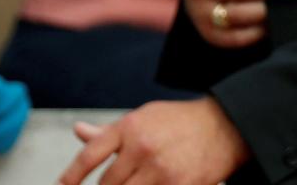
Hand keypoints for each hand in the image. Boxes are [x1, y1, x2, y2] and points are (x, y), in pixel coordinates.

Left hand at [59, 97, 246, 184]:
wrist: (225, 127)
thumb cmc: (178, 123)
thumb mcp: (143, 118)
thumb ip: (109, 132)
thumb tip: (78, 130)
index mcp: (130, 126)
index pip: (90, 155)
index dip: (71, 175)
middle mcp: (142, 146)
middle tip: (116, 183)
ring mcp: (161, 170)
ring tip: (135, 182)